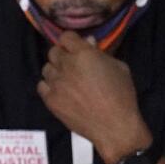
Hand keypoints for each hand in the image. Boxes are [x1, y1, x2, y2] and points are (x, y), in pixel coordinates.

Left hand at [37, 31, 151, 163]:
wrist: (115, 126)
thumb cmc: (122, 95)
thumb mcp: (119, 68)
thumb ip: (100, 53)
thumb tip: (88, 42)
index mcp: (83, 54)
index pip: (66, 37)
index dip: (71, 42)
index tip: (76, 48)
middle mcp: (65, 65)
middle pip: (53, 51)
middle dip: (63, 55)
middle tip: (73, 66)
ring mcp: (56, 82)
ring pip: (47, 68)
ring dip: (56, 71)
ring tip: (68, 80)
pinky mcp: (50, 99)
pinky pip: (42, 86)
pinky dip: (49, 86)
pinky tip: (60, 91)